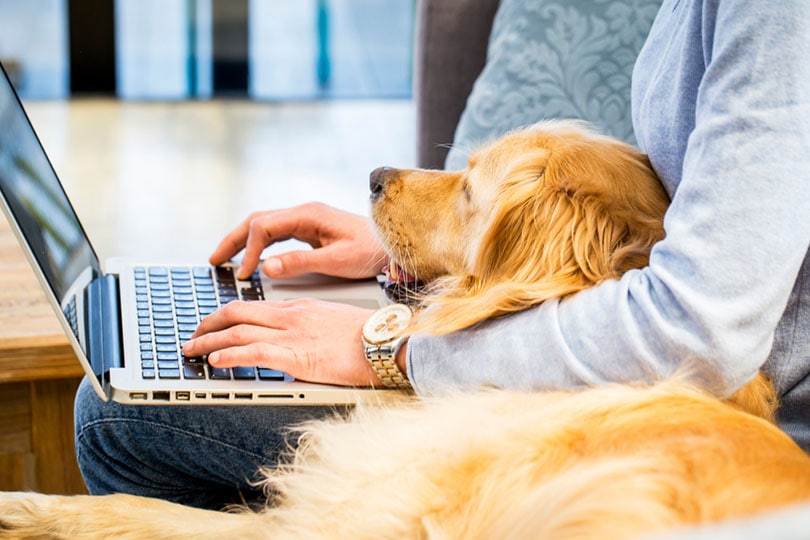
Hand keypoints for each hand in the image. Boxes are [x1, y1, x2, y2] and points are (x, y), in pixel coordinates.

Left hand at [182, 298, 381, 386]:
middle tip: (192, 335)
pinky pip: (254, 353)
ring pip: (238, 332)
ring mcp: (292, 335)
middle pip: (237, 313)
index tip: (213, 324)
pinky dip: (229, 356)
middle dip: (208, 324)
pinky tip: (214, 361)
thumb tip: (299, 340)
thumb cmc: (369, 335)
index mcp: (299, 308)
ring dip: (208, 342)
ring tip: (190, 350)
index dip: (226, 315)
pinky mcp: (297, 357)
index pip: (253, 306)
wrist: (387, 341)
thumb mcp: (334, 321)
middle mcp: (290, 317)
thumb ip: (311, 326)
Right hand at [210, 202, 386, 279]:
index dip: (248, 250)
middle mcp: (304, 213)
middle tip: (214, 260)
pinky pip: (276, 234)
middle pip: (257, 221)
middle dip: (233, 240)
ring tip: (224, 260)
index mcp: (308, 215)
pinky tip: (252, 258)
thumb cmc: (371, 251)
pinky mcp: (310, 230)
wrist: (394, 246)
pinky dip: (259, 245)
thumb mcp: (337, 260)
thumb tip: (266, 267)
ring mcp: (306, 220)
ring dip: (242, 241)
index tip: (243, 273)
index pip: (264, 227)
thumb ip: (301, 262)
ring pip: (264, 226)